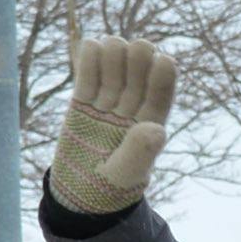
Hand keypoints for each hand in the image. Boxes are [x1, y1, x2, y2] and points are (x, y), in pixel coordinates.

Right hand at [49, 33, 179, 218]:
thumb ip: (139, 153)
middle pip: (139, 75)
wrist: (76, 196)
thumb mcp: (124, 175)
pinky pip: (89, 75)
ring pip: (115, 69)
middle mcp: (132, 110)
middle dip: (138, 58)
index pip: (161, 94)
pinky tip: (92, 45)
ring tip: (110, 46)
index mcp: (150, 126)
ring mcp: (107, 104)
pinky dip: (90, 58)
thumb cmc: (108, 191)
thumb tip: (157, 129)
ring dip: (115, 52)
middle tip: (136, 50)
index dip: (164, 76)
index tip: (163, 60)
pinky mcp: (82, 102)